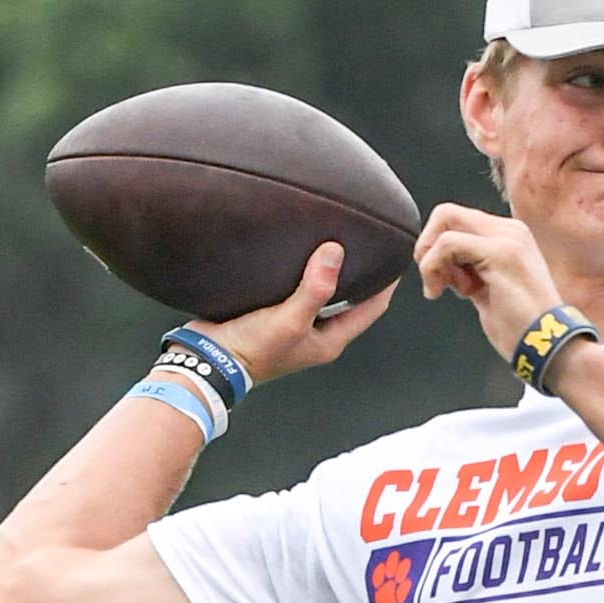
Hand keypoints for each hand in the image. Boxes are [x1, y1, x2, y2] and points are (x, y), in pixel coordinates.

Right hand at [188, 242, 395, 385]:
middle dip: (361, 274)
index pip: (372, 308)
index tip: (395, 254)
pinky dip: (304, 273)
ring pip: (324, 293)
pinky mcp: (273, 315)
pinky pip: (297, 290)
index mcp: (331, 340)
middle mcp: (318, 334)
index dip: (386, 284)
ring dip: (331, 272)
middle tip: (368, 243)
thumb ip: (314, 288)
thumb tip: (335, 253)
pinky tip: (300, 252)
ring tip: (336, 242)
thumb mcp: (290, 319)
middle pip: (351, 299)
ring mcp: (296, 325)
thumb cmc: (252, 350)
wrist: (208, 360)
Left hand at [413, 204, 565, 358]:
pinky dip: (432, 267)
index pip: (456, 219)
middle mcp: (510, 230)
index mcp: (509, 236)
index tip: (444, 279)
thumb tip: (440, 263)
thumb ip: (470, 269)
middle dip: (428, 247)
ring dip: (430, 260)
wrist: (547, 344)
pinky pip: (447, 243)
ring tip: (441, 288)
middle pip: (447, 214)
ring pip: (445, 221)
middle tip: (434, 279)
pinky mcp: (501, 252)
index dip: (437, 247)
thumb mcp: (488, 289)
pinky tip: (440, 291)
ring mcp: (508, 238)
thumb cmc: (520, 327)